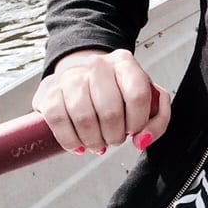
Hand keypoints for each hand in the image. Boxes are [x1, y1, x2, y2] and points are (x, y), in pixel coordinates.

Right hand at [32, 48, 170, 154]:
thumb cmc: (117, 90)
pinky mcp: (49, 92)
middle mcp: (97, 65)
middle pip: (111, 112)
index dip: (138, 121)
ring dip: (94, 141)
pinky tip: (79, 144)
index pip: (138, 95)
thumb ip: (157, 119)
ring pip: (85, 119)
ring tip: (98, 142)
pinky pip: (59, 122)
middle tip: (114, 139)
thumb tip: (142, 140)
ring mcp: (71, 77)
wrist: (81, 74)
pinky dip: (71, 141)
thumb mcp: (146, 97)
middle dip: (115, 136)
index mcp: (124, 62)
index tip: (134, 129)